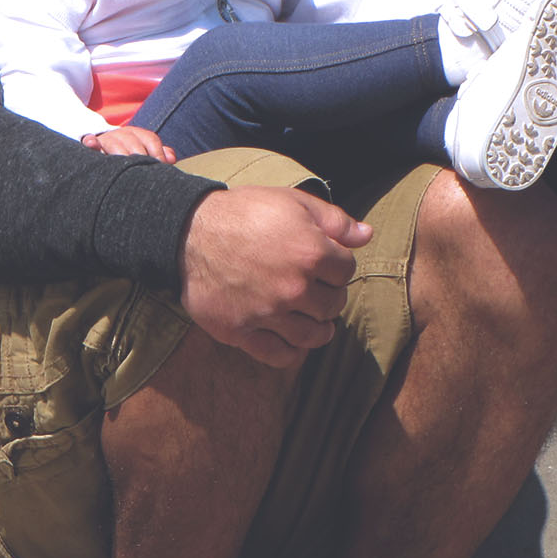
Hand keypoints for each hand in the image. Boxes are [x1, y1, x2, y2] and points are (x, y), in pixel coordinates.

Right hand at [85, 126, 176, 163]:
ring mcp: (106, 139)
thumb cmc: (129, 153)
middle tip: (143, 172)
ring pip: (114, 143)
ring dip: (121, 153)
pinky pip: (89, 142)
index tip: (160, 166)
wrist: (101, 145)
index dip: (157, 152)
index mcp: (137, 134)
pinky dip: (91, 142)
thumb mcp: (144, 151)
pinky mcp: (90, 145)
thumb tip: (171, 158)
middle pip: (133, 142)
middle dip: (140, 156)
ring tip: (126, 166)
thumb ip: (159, 153)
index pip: (150, 139)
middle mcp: (122, 134)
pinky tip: (92, 144)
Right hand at [178, 186, 374, 367]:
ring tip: (316, 320)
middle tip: (318, 289)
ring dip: (319, 329)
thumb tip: (367, 235)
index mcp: (311, 252)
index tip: (326, 263)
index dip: (339, 265)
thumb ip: (334, 221)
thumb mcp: (293, 202)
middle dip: (330, 296)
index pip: (346, 271)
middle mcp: (293, 287)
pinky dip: (292, 352)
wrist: (189, 232)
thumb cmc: (245, 211)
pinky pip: (279, 355)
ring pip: (312, 335)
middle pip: (333, 305)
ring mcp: (268, 313)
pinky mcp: (242, 332)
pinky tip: (293, 339)